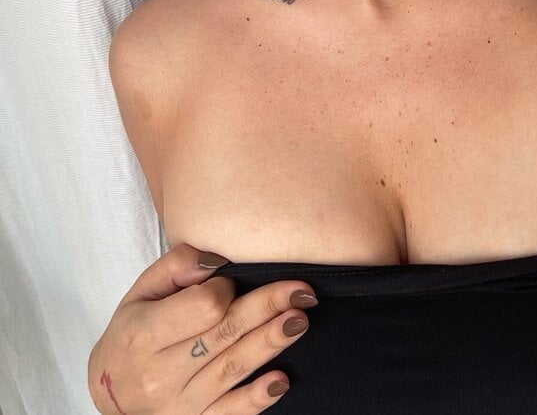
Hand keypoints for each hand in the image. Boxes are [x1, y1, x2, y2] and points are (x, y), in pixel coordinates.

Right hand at [87, 242, 317, 413]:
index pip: (200, 308)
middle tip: (302, 291)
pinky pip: (229, 413)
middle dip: (266, 308)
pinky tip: (281, 380)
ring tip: (299, 320)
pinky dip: (257, 398)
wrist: (110, 391)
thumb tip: (215, 261)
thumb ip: (176, 266)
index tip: (232, 281)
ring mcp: (179, 403)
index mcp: (145, 334)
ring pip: (232, 368)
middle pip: (224, 334)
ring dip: (270, 343)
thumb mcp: (141, 291)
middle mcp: (161, 373)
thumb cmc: (132, 331)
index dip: (224, 289)